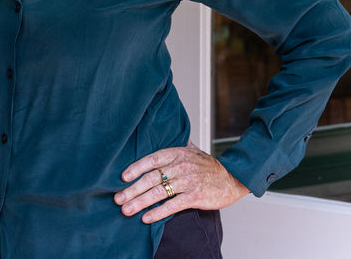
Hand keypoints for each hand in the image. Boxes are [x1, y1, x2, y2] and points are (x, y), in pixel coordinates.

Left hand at [115, 141, 249, 223]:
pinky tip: (146, 218)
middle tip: (118, 198)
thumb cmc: (209, 166)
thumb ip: (176, 145)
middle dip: (132, 189)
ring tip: (127, 210)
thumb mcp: (192, 150)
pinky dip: (158, 212)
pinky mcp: (195, 196)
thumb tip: (161, 133)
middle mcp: (181, 166)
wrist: (232, 178)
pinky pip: (172, 205)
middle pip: (151, 178)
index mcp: (178, 153)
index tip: (122, 177)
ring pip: (159, 192)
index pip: (152, 159)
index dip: (136, 168)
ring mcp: (188, 182)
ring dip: (140, 202)